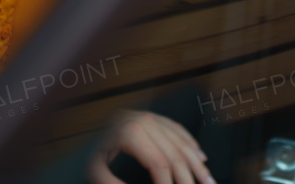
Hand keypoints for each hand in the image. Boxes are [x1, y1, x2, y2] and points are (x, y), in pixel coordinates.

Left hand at [87, 110, 214, 183]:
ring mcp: (150, 117)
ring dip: (197, 164)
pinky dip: (191, 144)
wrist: (85, 125)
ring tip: (209, 181)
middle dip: (190, 177)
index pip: (159, 164)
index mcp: (129, 133)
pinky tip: (200, 157)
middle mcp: (143, 121)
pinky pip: (177, 130)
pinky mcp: (152, 117)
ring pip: (181, 141)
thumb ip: (110, 183)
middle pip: (175, 154)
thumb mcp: (93, 168)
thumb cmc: (89, 149)